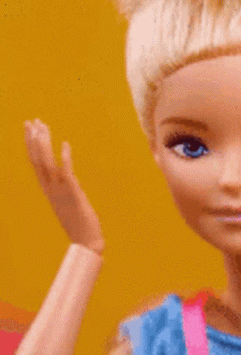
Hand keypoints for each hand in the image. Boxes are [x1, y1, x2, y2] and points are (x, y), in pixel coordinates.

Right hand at [24, 118, 104, 254]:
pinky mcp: (74, 194)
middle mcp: (50, 189)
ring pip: (47, 164)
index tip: (30, 128)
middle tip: (31, 120)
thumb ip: (64, 189)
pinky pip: (67, 173)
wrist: (86, 243)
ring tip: (42, 126)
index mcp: (48, 190)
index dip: (31, 145)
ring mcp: (60, 192)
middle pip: (37, 160)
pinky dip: (65, 158)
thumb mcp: (68, 202)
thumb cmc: (80, 223)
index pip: (35, 163)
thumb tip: (65, 177)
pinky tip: (65, 144)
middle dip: (34, 139)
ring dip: (44, 144)